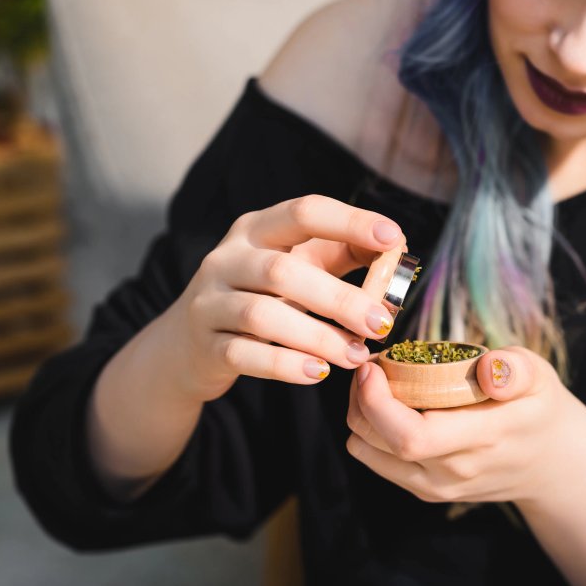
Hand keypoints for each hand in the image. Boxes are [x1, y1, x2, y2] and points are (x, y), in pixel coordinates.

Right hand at [165, 194, 404, 401]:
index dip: (349, 222)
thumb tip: (397, 248)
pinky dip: (285, 365)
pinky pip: (244, 354)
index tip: (393, 237)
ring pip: (262, 315)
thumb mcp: (299, 265)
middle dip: (339, 298)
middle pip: (282, 270)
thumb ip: (344, 253)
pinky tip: (318, 373)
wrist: (189, 343)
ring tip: (356, 355)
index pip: (303, 212)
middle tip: (380, 323)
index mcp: (256, 229)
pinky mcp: (205, 345)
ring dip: (317, 337)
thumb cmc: (263, 295)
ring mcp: (209, 302)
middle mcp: (226, 258)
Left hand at [346, 347, 585, 505]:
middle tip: (371, 367)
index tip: (374, 367)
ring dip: (360, 414)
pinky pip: (377, 461)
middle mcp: (455, 471)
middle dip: (360, 400)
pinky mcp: (427, 491)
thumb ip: (515, 370)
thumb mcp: (539, 378)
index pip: (412, 436)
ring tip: (376, 383)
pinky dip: (370, 431)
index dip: (378, 402)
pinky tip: (388, 406)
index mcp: (483, 439)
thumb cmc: (539, 408)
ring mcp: (438, 487)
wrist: (550, 464)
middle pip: (379, 442)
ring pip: (368, 452)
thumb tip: (489, 367)